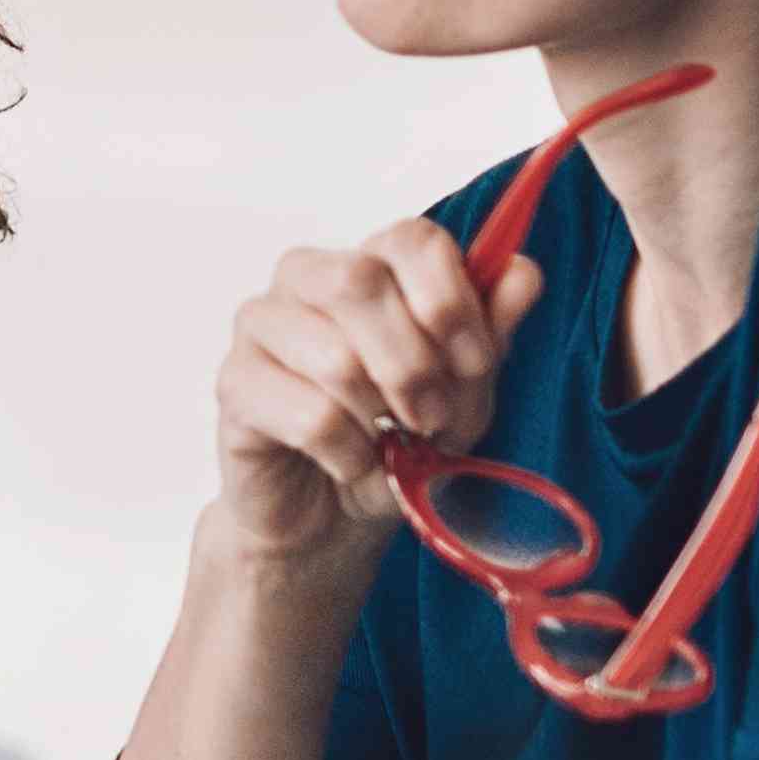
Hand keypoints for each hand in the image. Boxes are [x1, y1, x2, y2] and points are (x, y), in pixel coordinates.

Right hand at [208, 217, 543, 564]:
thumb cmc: (392, 445)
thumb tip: (524, 273)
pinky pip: (308, 415)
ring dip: (380, 416)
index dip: (451, 298)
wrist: (330, 521)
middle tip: (434, 418)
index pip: (410, 238)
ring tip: (391, 446)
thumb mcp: (461, 396)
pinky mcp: (234, 385)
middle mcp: (305, 280)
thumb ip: (488, 335)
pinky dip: (348, 453)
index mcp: (368, 266)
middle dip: (414, 362)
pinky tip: (349, 463)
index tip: (476, 361)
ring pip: (333, 354)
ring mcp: (260, 327)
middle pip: (359, 281)